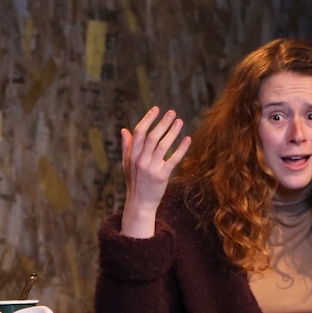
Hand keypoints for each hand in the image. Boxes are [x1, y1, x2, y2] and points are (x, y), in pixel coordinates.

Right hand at [119, 106, 189, 237]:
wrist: (140, 203)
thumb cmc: (134, 181)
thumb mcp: (127, 164)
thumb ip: (126, 146)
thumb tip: (124, 130)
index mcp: (132, 155)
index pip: (139, 133)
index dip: (148, 119)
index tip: (156, 109)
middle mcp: (140, 161)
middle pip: (152, 137)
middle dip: (162, 123)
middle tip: (172, 112)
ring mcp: (151, 169)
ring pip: (163, 146)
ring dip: (172, 132)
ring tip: (180, 122)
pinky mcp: (162, 177)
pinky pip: (173, 160)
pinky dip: (181, 149)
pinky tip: (187, 139)